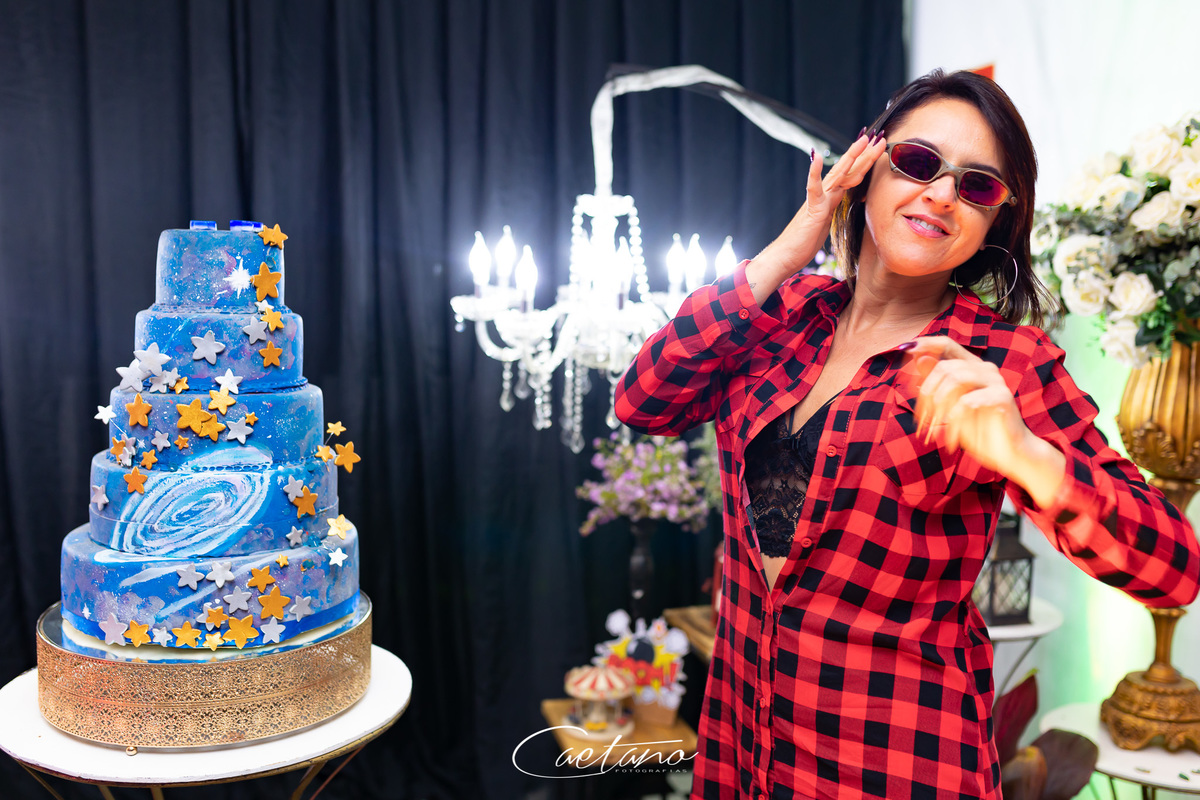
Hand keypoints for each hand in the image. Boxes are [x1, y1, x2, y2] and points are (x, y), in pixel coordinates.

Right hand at [746, 131, 887, 304]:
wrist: (786, 254)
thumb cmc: (805, 240)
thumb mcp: (826, 222)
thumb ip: (833, 207)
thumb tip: (842, 199)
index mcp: (831, 196)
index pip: (851, 175)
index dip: (866, 161)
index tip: (878, 147)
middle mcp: (825, 193)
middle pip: (848, 169)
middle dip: (865, 153)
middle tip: (878, 135)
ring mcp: (818, 199)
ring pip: (838, 174)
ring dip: (851, 157)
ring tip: (862, 141)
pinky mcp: (812, 209)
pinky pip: (813, 189)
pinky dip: (814, 173)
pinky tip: (817, 158)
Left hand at [897, 336, 1066, 506]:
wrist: (1005, 453)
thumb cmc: (976, 428)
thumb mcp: (947, 406)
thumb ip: (934, 382)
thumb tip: (916, 358)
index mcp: (970, 367)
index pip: (946, 344)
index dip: (925, 344)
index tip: (906, 350)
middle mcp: (984, 369)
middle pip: (944, 366)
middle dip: (926, 393)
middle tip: (922, 420)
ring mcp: (995, 381)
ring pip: (954, 379)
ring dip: (938, 407)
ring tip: (936, 429)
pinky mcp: (1001, 397)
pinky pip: (967, 402)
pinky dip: (954, 422)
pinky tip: (952, 439)